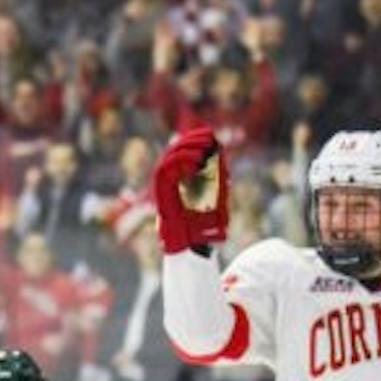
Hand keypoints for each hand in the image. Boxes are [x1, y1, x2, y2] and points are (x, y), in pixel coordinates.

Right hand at [152, 128, 228, 252]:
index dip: (194, 139)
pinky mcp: (161, 195)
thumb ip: (217, 176)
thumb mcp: (218, 196)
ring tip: (203, 150)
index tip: (210, 134)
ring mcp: (164, 189)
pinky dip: (178, 164)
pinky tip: (196, 162)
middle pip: (174, 151)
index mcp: (181, 181)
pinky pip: (163, 172)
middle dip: (191, 141)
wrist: (195, 247)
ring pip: (167, 159)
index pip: (183, 152)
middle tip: (208, 138)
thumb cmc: (206, 226)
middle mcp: (170, 183)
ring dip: (185, 150)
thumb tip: (219, 152)